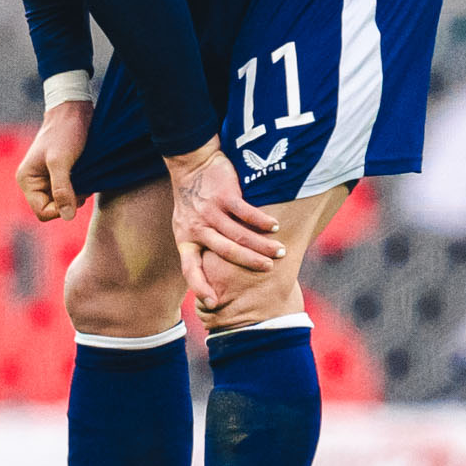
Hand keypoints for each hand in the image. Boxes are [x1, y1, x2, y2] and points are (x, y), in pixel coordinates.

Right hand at [20, 99, 92, 221]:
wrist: (74, 110)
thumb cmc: (65, 131)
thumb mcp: (61, 161)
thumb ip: (62, 190)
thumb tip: (67, 217)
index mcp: (27, 180)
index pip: (43, 212)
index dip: (61, 208)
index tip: (77, 193)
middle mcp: (34, 182)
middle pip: (53, 209)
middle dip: (70, 201)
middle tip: (83, 184)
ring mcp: (47, 178)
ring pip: (63, 201)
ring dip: (77, 194)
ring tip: (85, 176)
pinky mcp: (60, 174)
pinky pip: (70, 191)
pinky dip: (80, 188)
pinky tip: (86, 174)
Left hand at [164, 139, 281, 311]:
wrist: (191, 164)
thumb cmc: (193, 199)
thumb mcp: (185, 224)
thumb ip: (198, 244)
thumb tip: (213, 271)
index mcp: (186, 239)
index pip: (189, 269)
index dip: (199, 286)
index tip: (213, 302)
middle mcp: (197, 228)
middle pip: (226, 252)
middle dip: (250, 263)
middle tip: (269, 270)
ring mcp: (210, 212)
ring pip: (239, 234)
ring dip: (262, 245)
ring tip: (279, 251)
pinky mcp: (223, 195)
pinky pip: (245, 212)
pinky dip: (262, 221)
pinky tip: (275, 227)